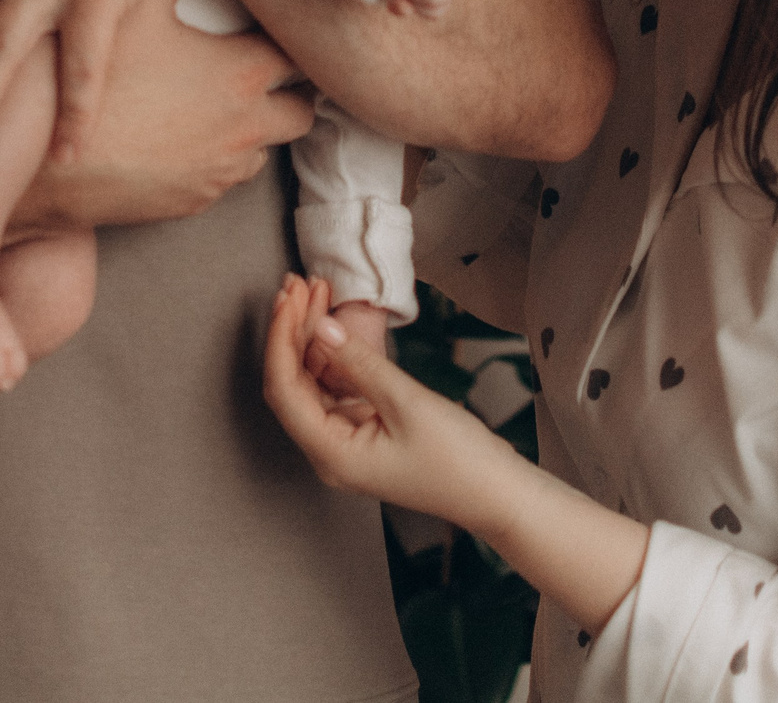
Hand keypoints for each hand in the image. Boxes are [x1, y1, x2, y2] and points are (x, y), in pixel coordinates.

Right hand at [7, 0, 314, 232]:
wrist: (26, 162)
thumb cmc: (80, 72)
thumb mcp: (128, 0)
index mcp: (239, 74)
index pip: (300, 54)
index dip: (290, 36)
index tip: (279, 23)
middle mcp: (243, 130)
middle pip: (301, 112)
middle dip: (284, 92)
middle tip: (258, 65)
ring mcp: (218, 174)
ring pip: (262, 151)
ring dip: (246, 128)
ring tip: (212, 98)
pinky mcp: (189, 205)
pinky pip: (220, 180)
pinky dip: (208, 159)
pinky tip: (173, 132)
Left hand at [263, 274, 514, 526]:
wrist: (497, 493)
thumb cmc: (460, 462)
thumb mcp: (407, 402)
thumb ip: (359, 362)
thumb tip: (321, 327)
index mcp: (332, 455)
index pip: (284, 389)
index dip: (280, 339)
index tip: (286, 299)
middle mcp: (331, 452)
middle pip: (294, 382)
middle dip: (294, 330)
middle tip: (298, 285)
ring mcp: (346, 442)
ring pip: (313, 381)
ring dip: (312, 336)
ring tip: (316, 292)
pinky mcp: (363, 432)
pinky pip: (335, 387)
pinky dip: (334, 353)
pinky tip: (336, 321)